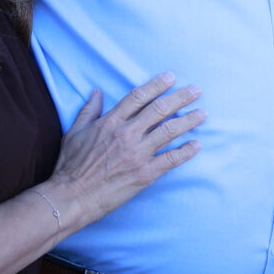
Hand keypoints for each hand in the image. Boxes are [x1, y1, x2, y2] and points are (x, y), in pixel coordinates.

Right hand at [44, 75, 203, 229]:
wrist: (73, 196)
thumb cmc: (71, 165)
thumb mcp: (75, 132)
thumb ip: (89, 110)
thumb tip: (97, 92)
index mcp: (110, 121)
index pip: (139, 96)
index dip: (157, 85)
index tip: (171, 77)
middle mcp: (127, 134)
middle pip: (160, 110)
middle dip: (181, 97)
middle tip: (197, 90)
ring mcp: (138, 154)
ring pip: (169, 131)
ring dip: (188, 121)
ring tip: (202, 114)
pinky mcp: (145, 173)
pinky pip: (171, 159)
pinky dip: (186, 151)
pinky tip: (197, 145)